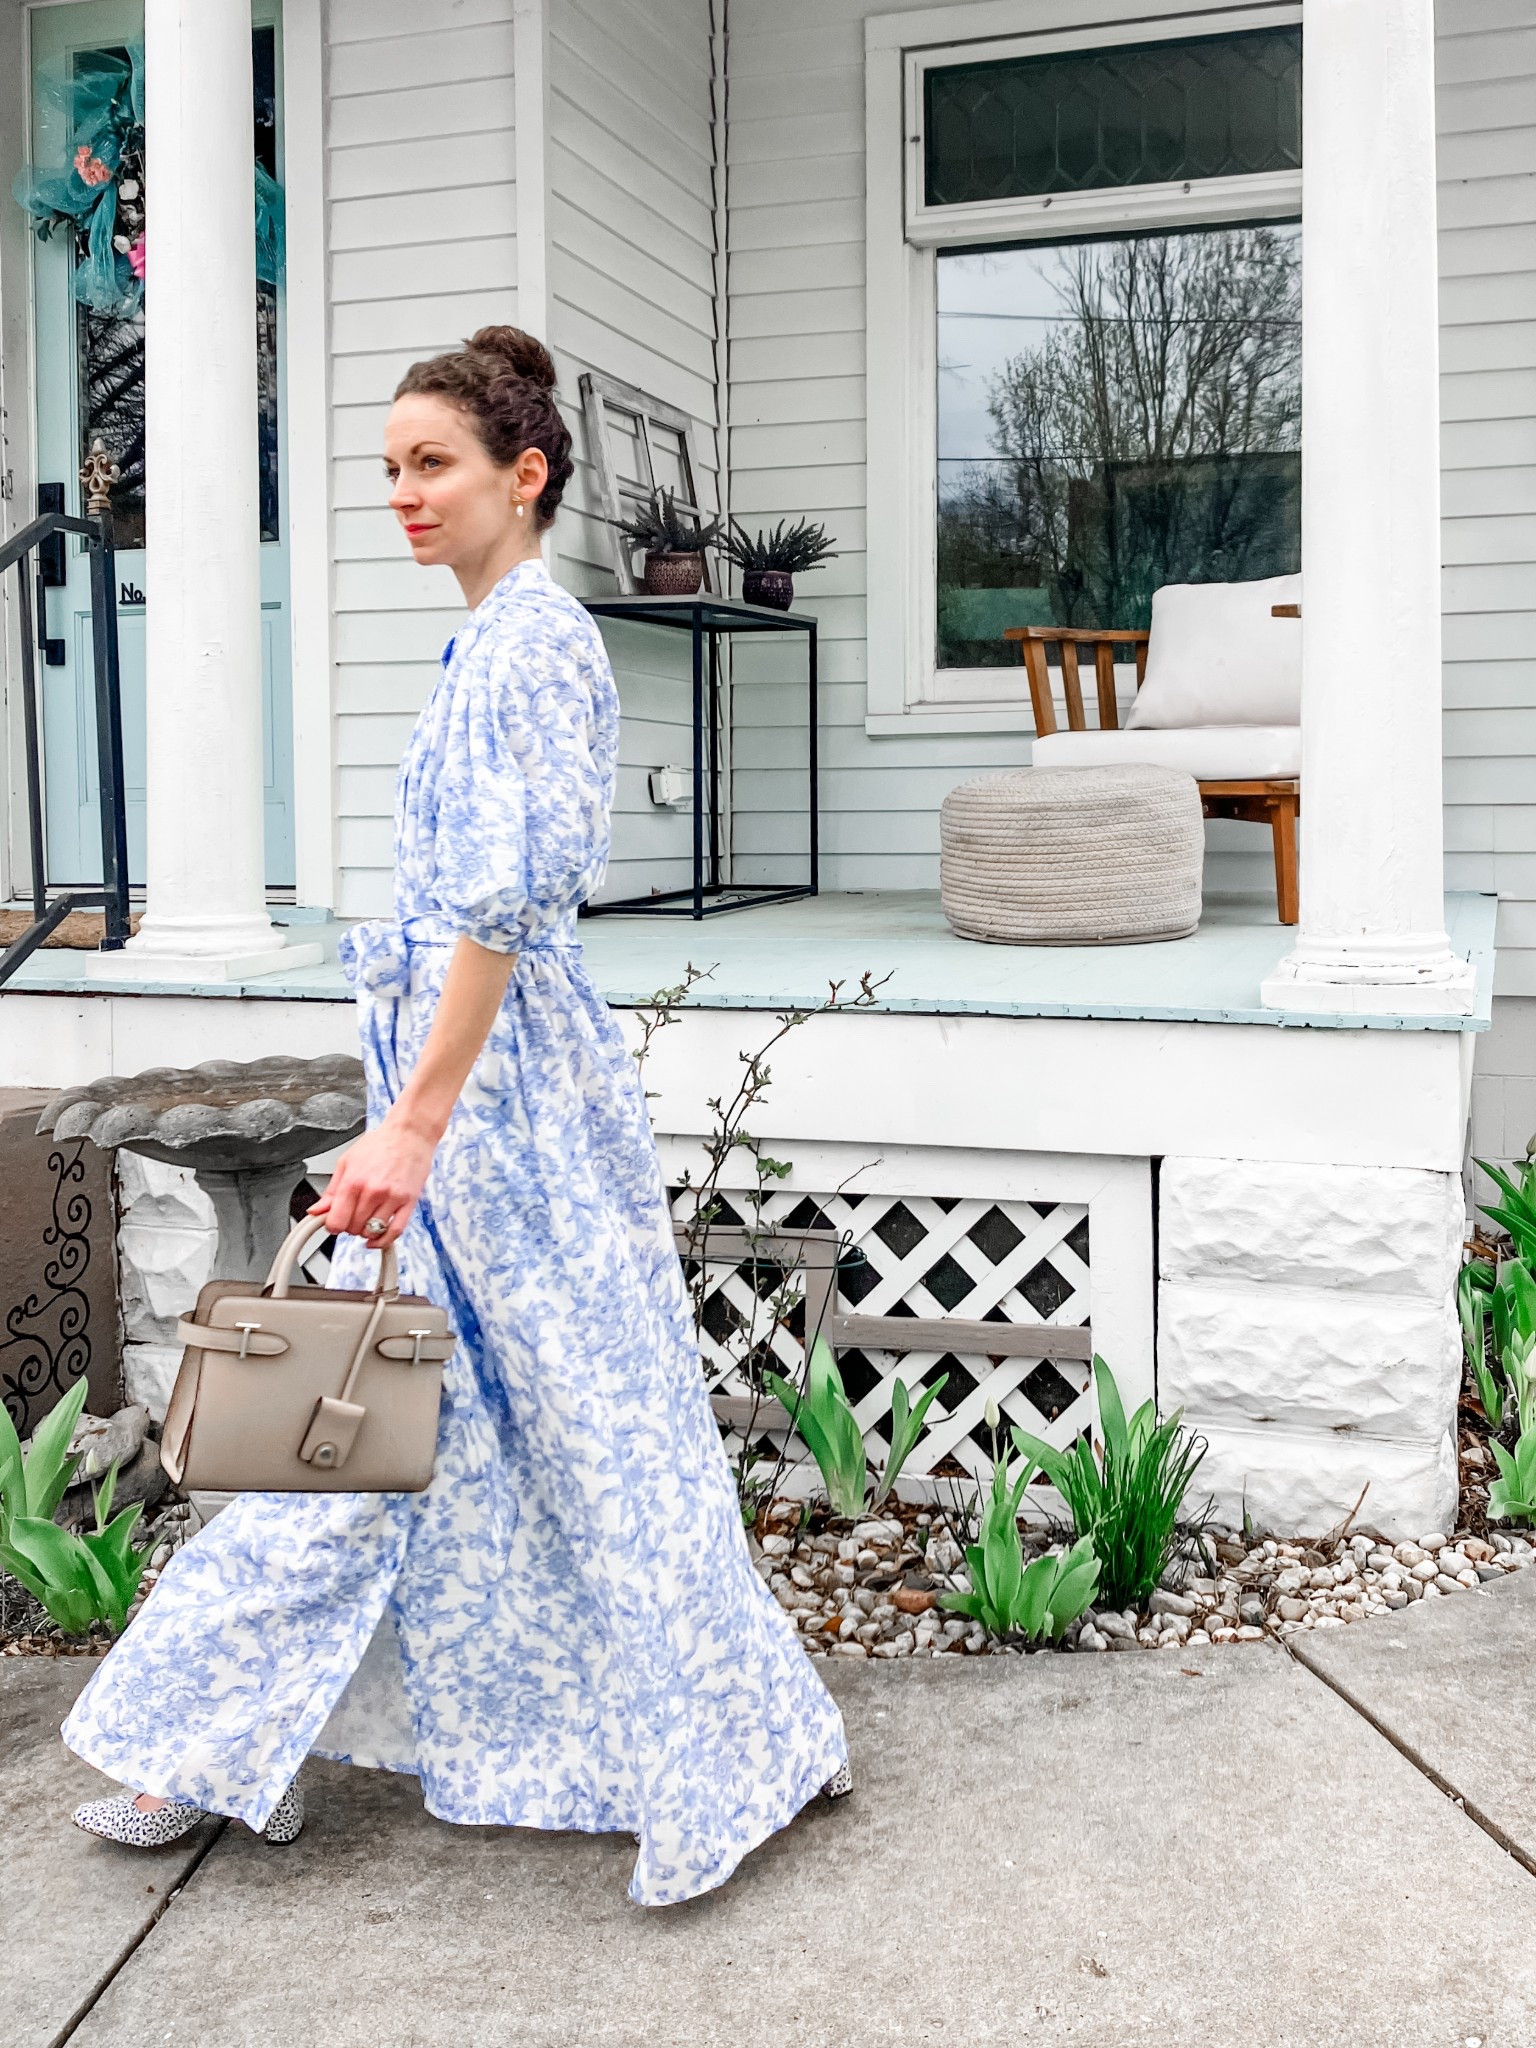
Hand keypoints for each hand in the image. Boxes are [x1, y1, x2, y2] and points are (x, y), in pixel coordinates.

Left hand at [308, 1113, 439, 1247]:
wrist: (410, 1133)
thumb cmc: (380, 1144)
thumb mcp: (347, 1161)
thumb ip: (331, 1190)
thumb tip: (316, 1211)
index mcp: (353, 1181)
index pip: (336, 1221)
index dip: (332, 1226)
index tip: (334, 1223)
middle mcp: (372, 1191)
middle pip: (353, 1228)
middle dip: (349, 1226)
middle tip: (352, 1216)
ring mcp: (392, 1198)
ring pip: (372, 1232)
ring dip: (365, 1232)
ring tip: (366, 1220)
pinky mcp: (408, 1202)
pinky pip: (395, 1231)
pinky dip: (383, 1241)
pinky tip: (376, 1240)